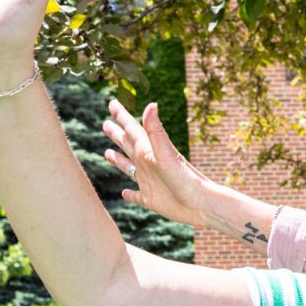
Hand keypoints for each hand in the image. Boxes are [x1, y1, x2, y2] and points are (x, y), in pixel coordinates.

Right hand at [103, 98, 206, 226]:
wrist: (200, 203)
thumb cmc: (184, 177)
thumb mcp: (166, 152)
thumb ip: (156, 130)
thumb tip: (152, 104)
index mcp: (149, 150)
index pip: (132, 129)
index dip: (121, 116)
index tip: (112, 102)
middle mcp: (147, 163)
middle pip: (127, 145)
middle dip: (116, 134)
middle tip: (105, 123)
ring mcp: (148, 181)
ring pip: (129, 167)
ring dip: (118, 160)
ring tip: (107, 153)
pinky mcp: (150, 199)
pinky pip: (136, 195)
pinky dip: (129, 194)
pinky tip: (124, 193)